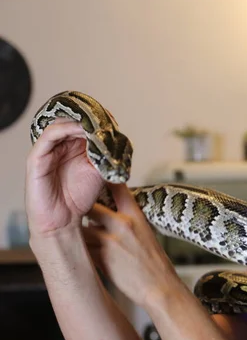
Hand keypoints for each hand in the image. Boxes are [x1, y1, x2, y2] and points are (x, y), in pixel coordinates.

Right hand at [26, 119, 104, 237]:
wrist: (64, 220)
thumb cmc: (79, 197)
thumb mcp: (99, 171)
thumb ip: (104, 154)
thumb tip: (116, 137)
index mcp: (73, 147)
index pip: (83, 125)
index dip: (98, 121)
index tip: (113, 120)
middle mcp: (60, 145)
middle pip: (72, 121)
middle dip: (90, 119)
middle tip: (106, 118)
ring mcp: (47, 150)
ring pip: (61, 124)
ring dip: (79, 122)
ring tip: (95, 123)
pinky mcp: (36, 157)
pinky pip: (50, 136)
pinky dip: (66, 129)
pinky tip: (81, 130)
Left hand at [83, 183, 181, 306]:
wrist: (160, 288)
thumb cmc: (156, 264)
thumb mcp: (148, 233)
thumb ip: (129, 221)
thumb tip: (112, 213)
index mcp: (136, 217)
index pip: (117, 188)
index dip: (104, 180)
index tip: (95, 177)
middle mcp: (122, 225)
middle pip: (91, 206)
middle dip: (83, 207)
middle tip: (75, 207)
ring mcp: (110, 241)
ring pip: (82, 227)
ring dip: (78, 230)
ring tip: (74, 232)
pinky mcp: (100, 258)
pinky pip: (81, 246)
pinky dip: (78, 247)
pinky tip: (77, 250)